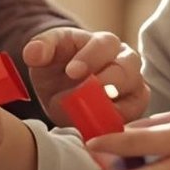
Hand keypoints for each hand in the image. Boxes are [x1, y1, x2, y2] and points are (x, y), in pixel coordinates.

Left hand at [24, 26, 148, 126]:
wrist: (61, 90)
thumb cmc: (57, 66)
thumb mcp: (45, 54)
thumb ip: (40, 48)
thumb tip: (33, 54)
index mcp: (105, 43)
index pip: (105, 45)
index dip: (90, 58)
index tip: (71, 72)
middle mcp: (126, 63)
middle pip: (128, 69)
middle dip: (107, 81)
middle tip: (85, 93)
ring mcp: (133, 88)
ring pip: (136, 95)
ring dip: (113, 106)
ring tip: (90, 114)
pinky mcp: (132, 111)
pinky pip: (132, 118)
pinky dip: (115, 124)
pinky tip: (94, 127)